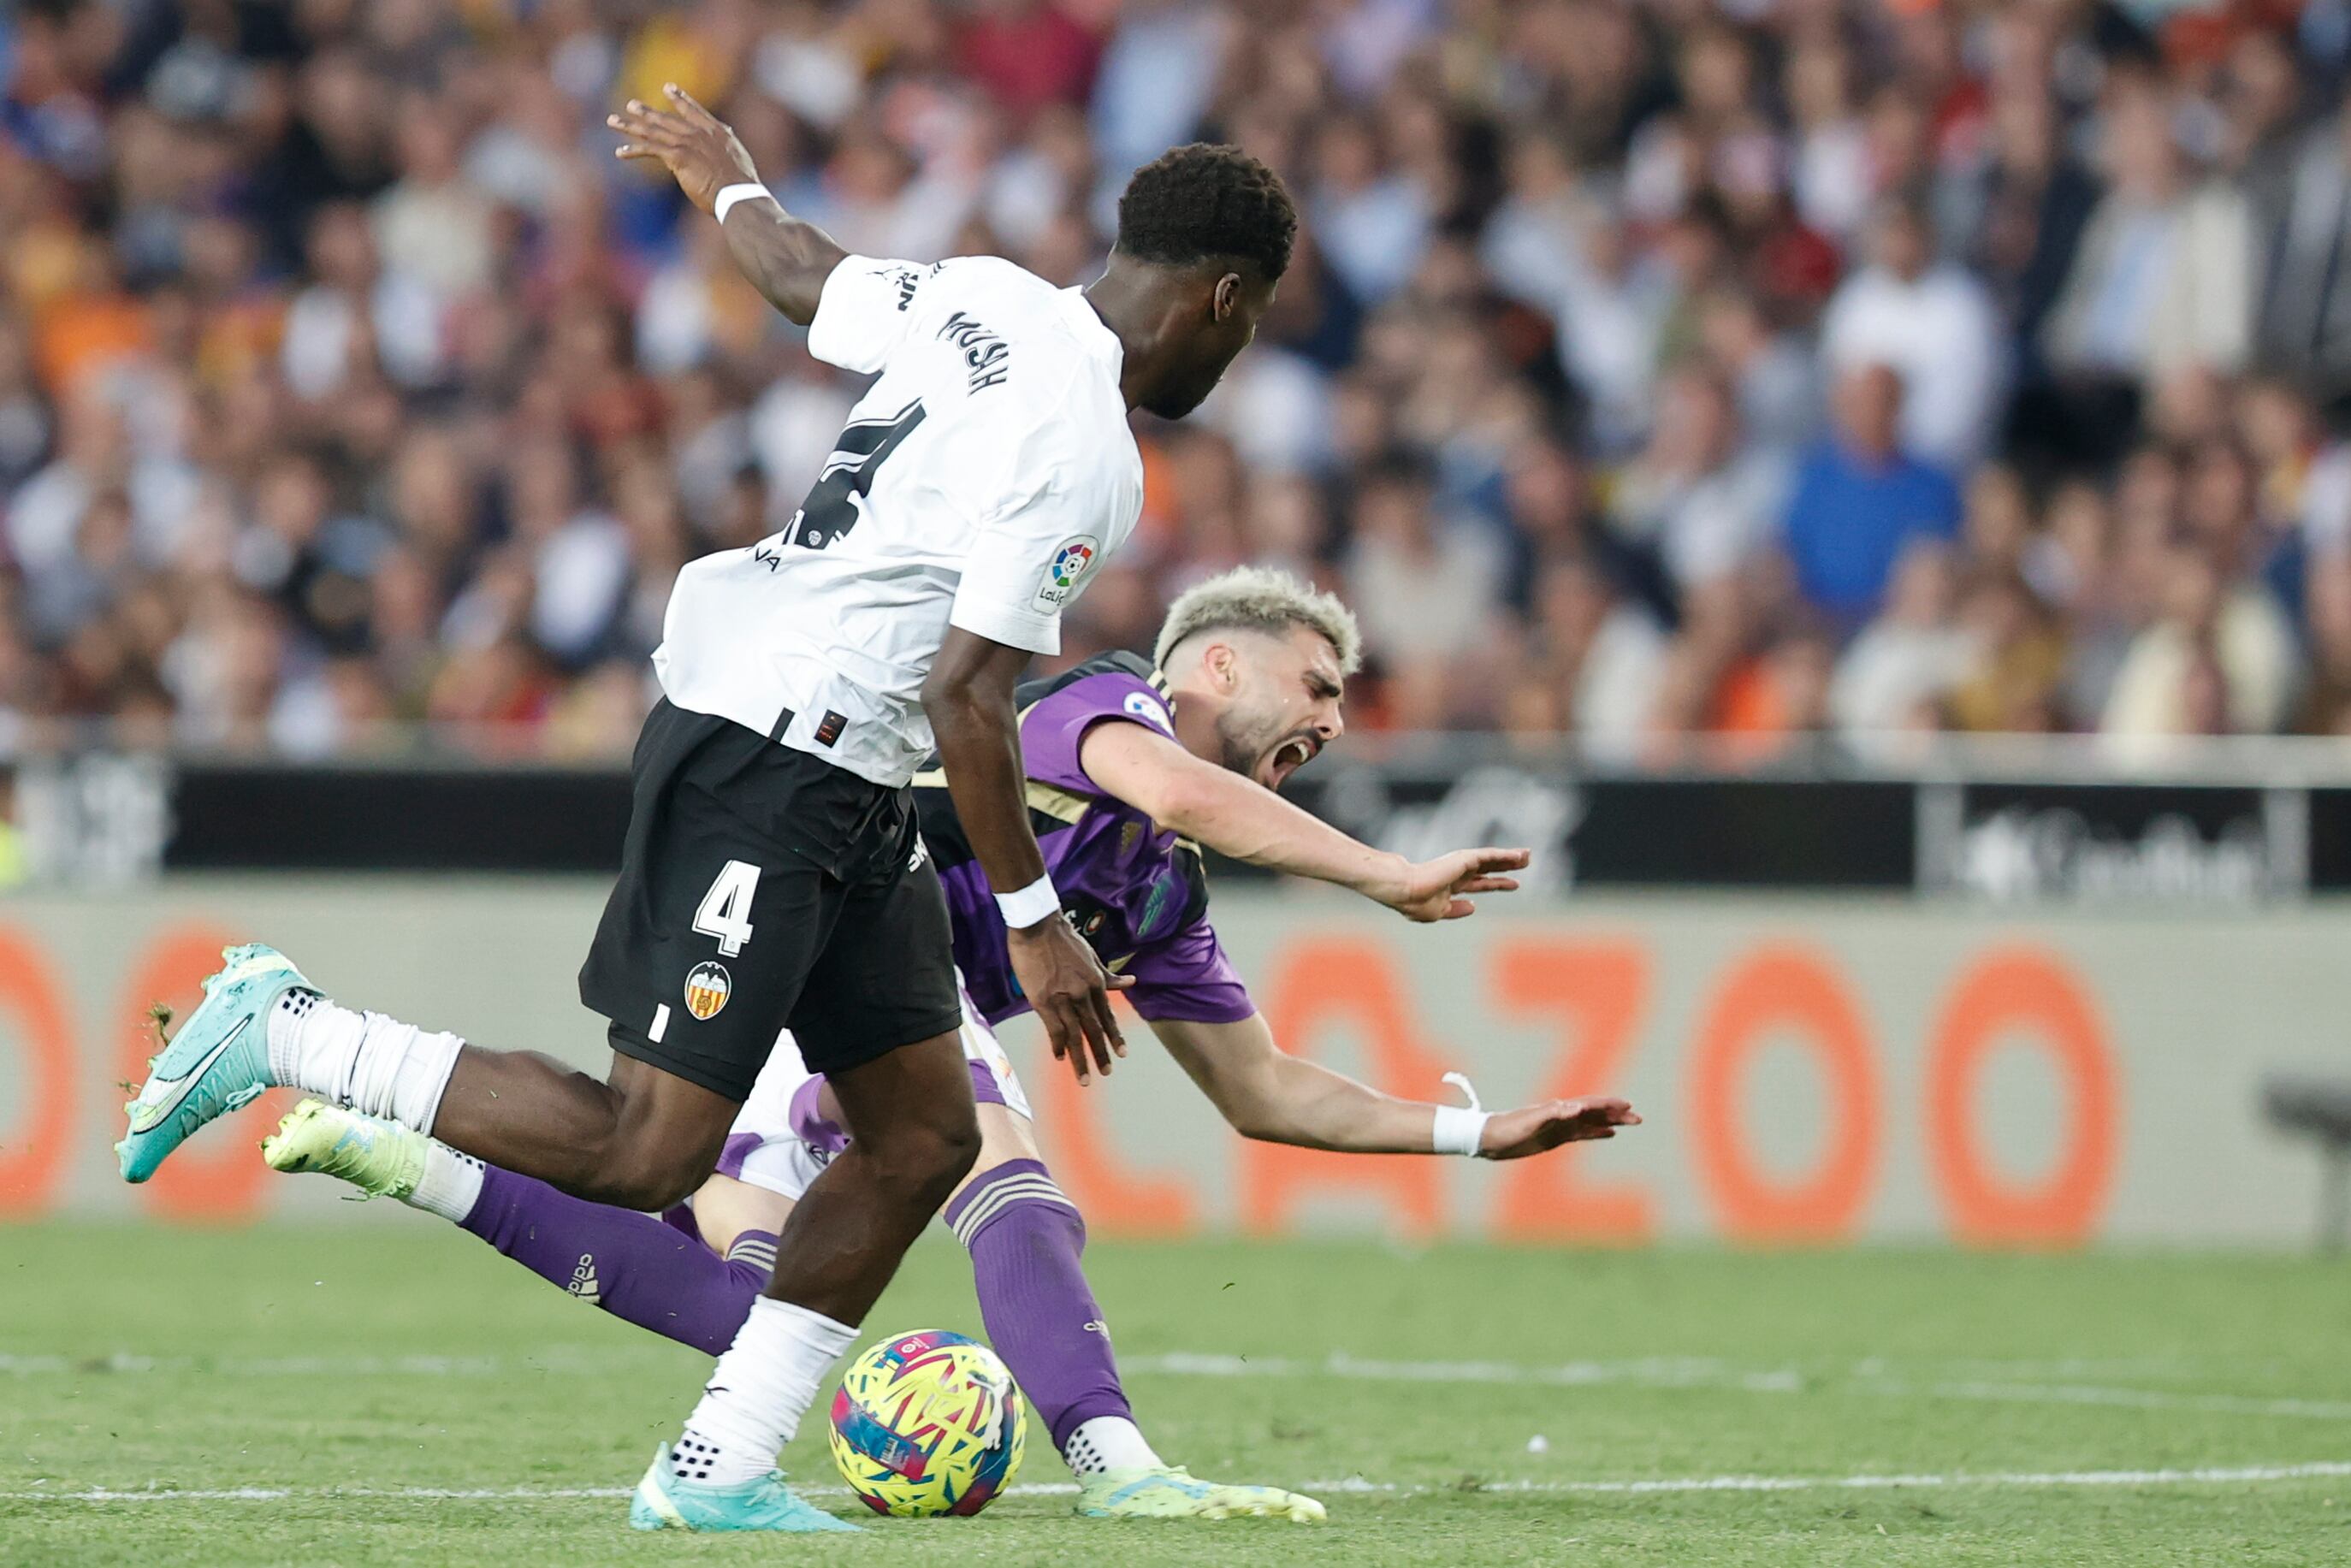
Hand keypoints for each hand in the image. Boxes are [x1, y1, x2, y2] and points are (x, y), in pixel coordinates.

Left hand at [608, 84, 760, 212]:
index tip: (668, 88)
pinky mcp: (677, 156)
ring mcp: (687, 143)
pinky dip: (633, 150)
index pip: (694, 111)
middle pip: (667, 119)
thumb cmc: (742, 185)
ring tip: (614, 121)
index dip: (680, 99)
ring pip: (653, 131)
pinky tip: (619, 152)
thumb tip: (726, 140)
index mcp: (716, 133)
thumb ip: (726, 148)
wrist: (738, 193)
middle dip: (647, 112)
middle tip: (631, 104)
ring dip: (631, 126)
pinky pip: (650, 149)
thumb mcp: (738, 160)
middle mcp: (699, 133)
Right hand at [1006, 916, 1133, 1085]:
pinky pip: (1053, 1029)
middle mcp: (1082, 994)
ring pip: (1075, 1035)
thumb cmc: (1063, 939)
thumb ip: (1109, 975)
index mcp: (1095, 982)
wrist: (1037, 926)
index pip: (1107, 1016)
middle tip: (1107, 1072)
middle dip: (1101, 1053)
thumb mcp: (1091, 956)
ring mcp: (1062, 999)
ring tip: (1085, 1078)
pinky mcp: (1042, 1001)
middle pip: (1093, 1029)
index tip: (1121, 1054)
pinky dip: (1058, 1045)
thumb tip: (1131, 981)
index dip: (1113, 1036)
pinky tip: (1061, 1058)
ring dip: (1080, 1058)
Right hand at [1368, 847, 1529, 921]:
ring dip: (1511, 858)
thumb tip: (1473, 907)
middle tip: (1525, 864)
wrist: (1404, 889)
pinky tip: (1520, 856)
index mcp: (1451, 887)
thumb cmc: (1413, 903)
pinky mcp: (1464, 858)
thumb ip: (1455, 910)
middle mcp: (1458, 874)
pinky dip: (1506, 855)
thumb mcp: (1437, 912)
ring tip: (1528, 856)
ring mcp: (1461, 865)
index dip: (1496, 884)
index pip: (1479, 884)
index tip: (1513, 884)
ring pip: (1492, 859)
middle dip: (1506, 867)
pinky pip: (1490, 856)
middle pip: (1489, 869)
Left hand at [1476, 1097, 1640, 1158]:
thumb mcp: (1531, 1122)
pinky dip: (1597, 1132)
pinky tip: (1608, 1134)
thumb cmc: (1508, 1129)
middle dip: (1616, 1114)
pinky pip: (1581, 1134)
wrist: (1490, 1139)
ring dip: (1611, 1122)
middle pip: (1595, 1113)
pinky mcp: (1555, 1138)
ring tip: (1629, 1123)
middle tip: (1638, 1118)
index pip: (1589, 1105)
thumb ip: (1554, 1114)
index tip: (1627, 1106)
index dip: (1608, 1105)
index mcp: (1559, 1110)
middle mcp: (1562, 1115)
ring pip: (1592, 1123)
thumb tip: (1577, 1108)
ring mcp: (1559, 1127)